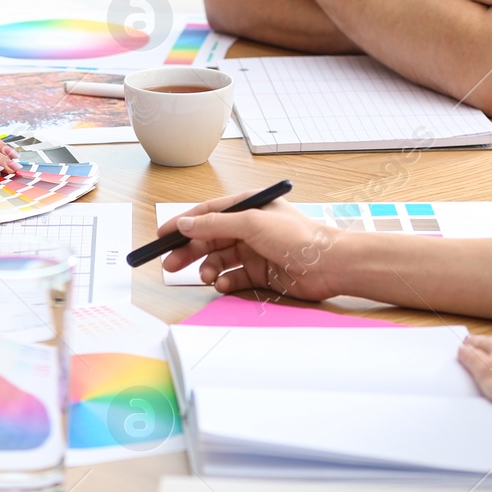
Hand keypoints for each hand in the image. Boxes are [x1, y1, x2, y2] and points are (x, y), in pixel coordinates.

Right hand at [159, 197, 347, 301]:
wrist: (329, 265)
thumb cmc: (297, 237)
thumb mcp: (251, 223)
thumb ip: (215, 223)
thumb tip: (186, 224)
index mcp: (248, 207)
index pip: (207, 213)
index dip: (183, 224)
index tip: (162, 236)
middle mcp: (250, 228)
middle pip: (209, 238)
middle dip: (189, 251)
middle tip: (170, 265)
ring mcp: (255, 251)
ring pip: (219, 259)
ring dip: (208, 268)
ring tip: (207, 277)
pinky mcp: (261, 273)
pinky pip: (234, 277)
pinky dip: (225, 281)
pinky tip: (224, 284)